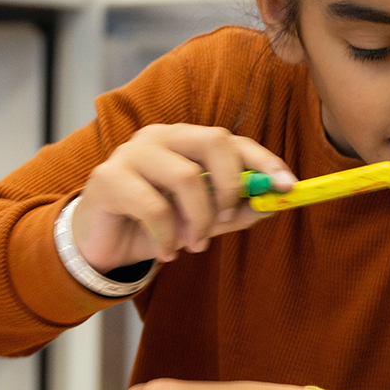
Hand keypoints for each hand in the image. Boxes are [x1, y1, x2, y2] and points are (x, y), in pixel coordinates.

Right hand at [72, 124, 295, 270]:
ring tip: (193, 245)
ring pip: (185, 176)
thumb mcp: (202, 221)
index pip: (233, 141)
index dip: (264, 162)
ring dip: (198, 220)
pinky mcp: (107, 178)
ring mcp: (131, 153)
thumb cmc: (154, 225)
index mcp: (186, 140)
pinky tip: (167, 252)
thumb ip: (235, 211)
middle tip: (228, 219)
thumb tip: (274, 204)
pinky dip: (168, 236)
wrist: (100, 245)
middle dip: (231, 186)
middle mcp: (160, 137)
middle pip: (213, 141)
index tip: (289, 187)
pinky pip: (153, 207)